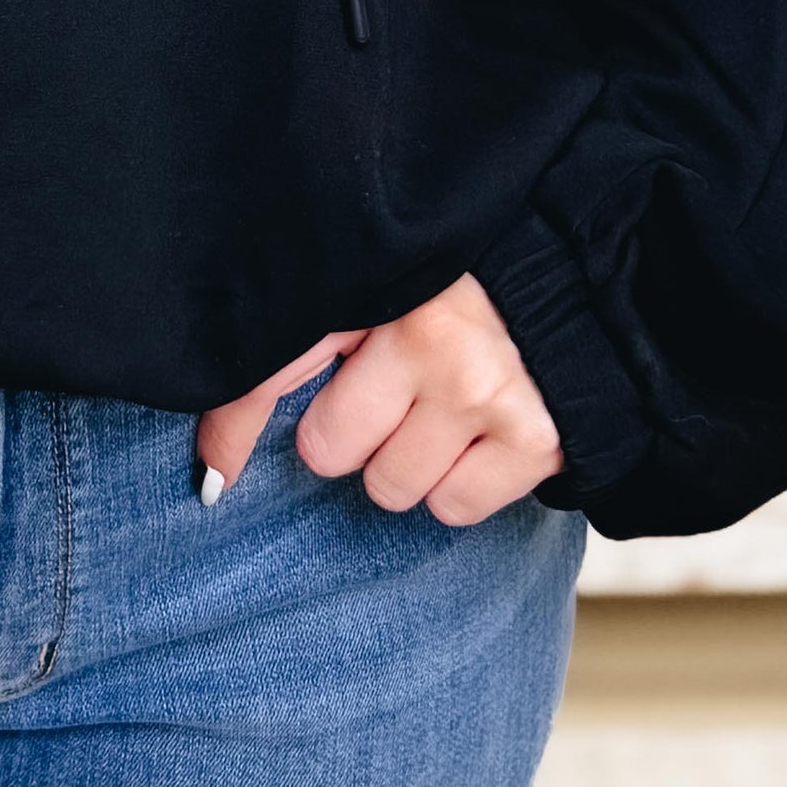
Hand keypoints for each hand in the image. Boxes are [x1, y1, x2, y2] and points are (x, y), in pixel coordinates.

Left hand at [195, 275, 563, 524]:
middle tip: (389, 389)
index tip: (215, 482)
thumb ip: (282, 363)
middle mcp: (425, 333)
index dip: (233, 431)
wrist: (573, 279)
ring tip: (438, 404)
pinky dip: (459, 483)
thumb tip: (212, 482)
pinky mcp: (533, 437)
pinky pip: (454, 507)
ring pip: (391, 487)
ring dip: (406, 460)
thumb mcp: (365, 292)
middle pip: (329, 451)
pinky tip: (476, 429)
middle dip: (350, 432)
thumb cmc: (450, 288)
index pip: (270, 372)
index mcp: (372, 282)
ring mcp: (482, 387)